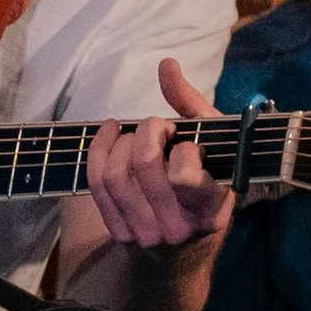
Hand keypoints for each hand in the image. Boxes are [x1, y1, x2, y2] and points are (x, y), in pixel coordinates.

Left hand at [86, 60, 231, 252]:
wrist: (186, 246)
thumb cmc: (206, 180)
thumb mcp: (213, 144)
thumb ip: (191, 104)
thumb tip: (166, 64)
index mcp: (209, 208)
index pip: (184, 177)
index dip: (182, 150)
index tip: (187, 143)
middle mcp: (177, 226)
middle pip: (143, 165)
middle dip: (147, 131)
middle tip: (157, 128)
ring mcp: (147, 234)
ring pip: (116, 174)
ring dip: (122, 141)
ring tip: (135, 133)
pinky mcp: (121, 234)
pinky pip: (97, 185)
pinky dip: (99, 150)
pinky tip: (110, 134)